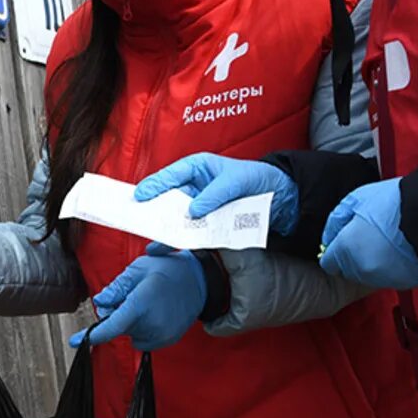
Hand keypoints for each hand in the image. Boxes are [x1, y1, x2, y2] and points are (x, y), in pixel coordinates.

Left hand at [71, 251, 206, 351]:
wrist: (200, 281)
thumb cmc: (168, 270)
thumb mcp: (138, 269)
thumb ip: (116, 287)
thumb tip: (100, 302)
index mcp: (141, 304)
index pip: (112, 326)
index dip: (92, 335)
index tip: (76, 341)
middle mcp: (151, 324)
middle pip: (119, 328)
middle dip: (118, 315)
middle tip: (132, 296)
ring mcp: (161, 334)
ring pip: (131, 334)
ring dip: (132, 322)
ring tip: (148, 303)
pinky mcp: (168, 340)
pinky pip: (144, 339)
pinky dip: (144, 328)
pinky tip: (155, 312)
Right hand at [135, 153, 298, 235]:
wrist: (280, 197)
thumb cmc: (257, 179)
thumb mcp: (237, 181)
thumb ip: (215, 195)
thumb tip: (193, 211)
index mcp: (197, 168)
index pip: (170, 176)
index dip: (154, 185)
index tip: (140, 196)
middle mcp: (193, 188)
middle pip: (167, 199)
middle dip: (152, 210)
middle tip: (137, 220)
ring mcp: (198, 207)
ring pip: (175, 218)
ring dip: (163, 228)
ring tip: (149, 239)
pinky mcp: (206, 224)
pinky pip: (189, 232)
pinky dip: (178, 240)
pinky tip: (164, 248)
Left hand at [319, 179, 417, 289]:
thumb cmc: (394, 202)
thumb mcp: (357, 199)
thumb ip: (336, 220)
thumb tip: (328, 237)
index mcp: (346, 248)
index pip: (328, 263)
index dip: (334, 252)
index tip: (343, 242)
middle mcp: (360, 268)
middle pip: (347, 271)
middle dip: (352, 258)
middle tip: (368, 238)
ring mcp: (382, 278)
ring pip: (367, 276)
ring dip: (370, 264)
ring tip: (385, 243)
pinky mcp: (402, 283)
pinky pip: (388, 278)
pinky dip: (390, 269)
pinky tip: (399, 251)